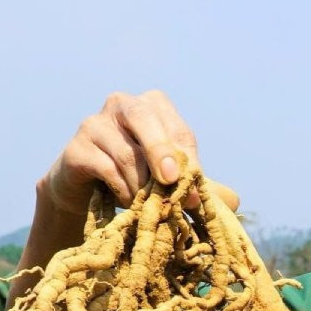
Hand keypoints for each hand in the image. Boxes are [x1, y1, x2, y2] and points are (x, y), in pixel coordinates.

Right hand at [41, 90, 238, 214]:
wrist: (86, 192)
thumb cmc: (135, 178)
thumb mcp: (169, 180)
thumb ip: (198, 186)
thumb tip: (235, 202)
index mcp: (152, 105)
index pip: (178, 129)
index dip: (189, 162)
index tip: (195, 197)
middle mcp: (121, 104)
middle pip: (145, 119)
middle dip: (163, 152)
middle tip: (172, 182)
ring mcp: (94, 123)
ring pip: (126, 153)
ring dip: (142, 186)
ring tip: (148, 206)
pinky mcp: (75, 148)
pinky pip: (105, 168)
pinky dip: (121, 189)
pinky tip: (126, 203)